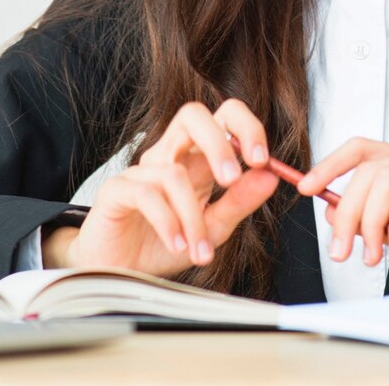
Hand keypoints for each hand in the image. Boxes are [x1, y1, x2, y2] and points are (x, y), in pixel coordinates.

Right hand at [48, 98, 278, 276]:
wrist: (120, 273)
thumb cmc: (164, 245)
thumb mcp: (213, 229)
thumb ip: (239, 202)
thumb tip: (271, 177)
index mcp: (196, 158)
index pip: (222, 118)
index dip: (245, 127)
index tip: (263, 160)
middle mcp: (168, 155)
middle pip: (192, 115)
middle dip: (218, 143)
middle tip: (232, 179)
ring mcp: (141, 170)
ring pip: (173, 172)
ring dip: (193, 216)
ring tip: (201, 252)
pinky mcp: (117, 189)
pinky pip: (147, 194)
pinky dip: (168, 223)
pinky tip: (178, 245)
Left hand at [297, 139, 388, 285]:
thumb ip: (378, 222)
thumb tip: (332, 214)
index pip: (363, 149)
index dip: (329, 164)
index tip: (304, 188)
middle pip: (369, 168)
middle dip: (345, 210)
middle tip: (340, 250)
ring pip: (388, 179)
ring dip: (369, 222)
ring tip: (370, 255)